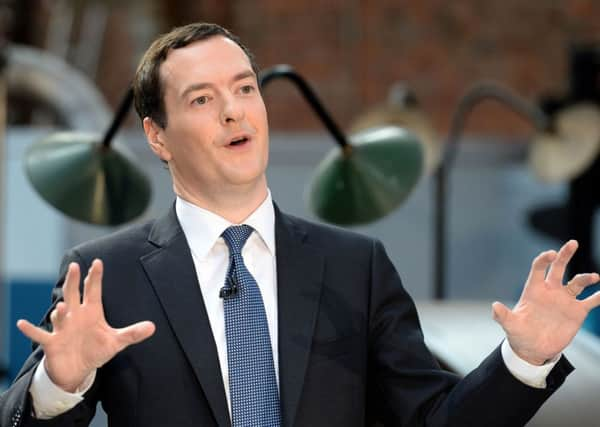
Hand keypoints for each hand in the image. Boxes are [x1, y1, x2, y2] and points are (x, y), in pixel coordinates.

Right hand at [17, 259, 154, 391]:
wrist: (77, 369)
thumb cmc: (95, 350)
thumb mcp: (116, 342)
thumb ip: (132, 333)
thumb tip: (153, 327)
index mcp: (91, 312)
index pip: (93, 291)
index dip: (95, 277)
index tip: (98, 262)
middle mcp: (75, 316)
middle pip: (74, 295)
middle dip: (73, 282)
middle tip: (74, 266)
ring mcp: (62, 328)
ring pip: (59, 315)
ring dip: (59, 311)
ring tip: (62, 306)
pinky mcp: (52, 343)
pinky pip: (40, 335)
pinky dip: (31, 330)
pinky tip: (22, 323)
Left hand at [492, 240, 599, 364]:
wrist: (534, 349)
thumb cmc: (519, 334)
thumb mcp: (510, 325)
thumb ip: (503, 316)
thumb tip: (495, 307)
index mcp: (534, 290)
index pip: (539, 268)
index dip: (544, 259)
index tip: (551, 254)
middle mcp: (550, 291)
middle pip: (558, 267)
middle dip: (564, 254)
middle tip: (572, 243)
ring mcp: (564, 300)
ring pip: (577, 282)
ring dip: (586, 278)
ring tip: (594, 277)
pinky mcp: (577, 312)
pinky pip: (591, 300)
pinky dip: (598, 296)